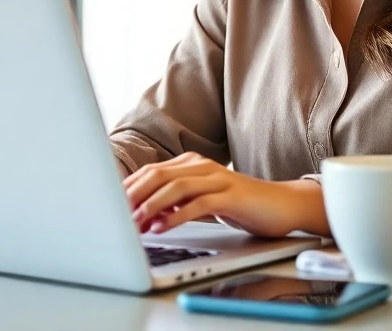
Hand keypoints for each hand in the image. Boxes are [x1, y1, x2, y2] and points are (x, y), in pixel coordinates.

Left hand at [123, 152, 327, 237]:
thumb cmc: (240, 205)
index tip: (109, 207)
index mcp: (191, 163)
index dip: (128, 189)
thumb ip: (175, 202)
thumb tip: (141, 214)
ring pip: (175, 187)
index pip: (150, 171)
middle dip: (133, 196)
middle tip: (115, 217)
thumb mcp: (202, 200)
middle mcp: (202, 166)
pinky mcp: (231, 196)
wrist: (282, 206)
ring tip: (134, 223)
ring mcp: (217, 179)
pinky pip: (198, 204)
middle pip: (158, 175)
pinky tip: (162, 227)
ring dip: (150, 206)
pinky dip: (176, 216)